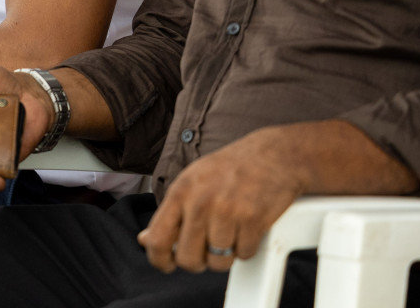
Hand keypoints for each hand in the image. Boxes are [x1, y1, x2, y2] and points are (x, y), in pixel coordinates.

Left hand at [136, 127, 308, 274]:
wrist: (274, 154)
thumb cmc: (229, 169)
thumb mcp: (192, 181)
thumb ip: (170, 213)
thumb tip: (146, 240)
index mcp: (181, 191)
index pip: (158, 238)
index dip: (159, 259)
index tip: (167, 264)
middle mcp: (201, 201)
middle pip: (189, 259)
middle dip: (198, 262)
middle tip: (206, 250)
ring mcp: (228, 211)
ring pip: (218, 262)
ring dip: (225, 255)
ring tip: (230, 232)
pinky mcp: (254, 220)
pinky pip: (244, 255)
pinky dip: (247, 247)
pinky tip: (247, 228)